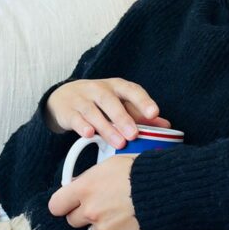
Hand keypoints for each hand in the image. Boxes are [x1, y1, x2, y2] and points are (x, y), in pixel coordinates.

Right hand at [45, 78, 169, 147]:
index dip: (143, 101)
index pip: (131, 90)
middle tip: (134, 134)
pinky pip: (75, 118)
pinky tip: (89, 134)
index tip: (154, 113)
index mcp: (116, 86)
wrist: (63, 98)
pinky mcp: (68, 111)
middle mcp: (99, 89)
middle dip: (123, 118)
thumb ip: (140, 115)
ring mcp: (81, 99)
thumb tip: (165, 126)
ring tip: (119, 142)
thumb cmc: (98, 102)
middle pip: (111, 101)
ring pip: (93, 112)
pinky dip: (82, 126)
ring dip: (106, 127)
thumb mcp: (119, 103)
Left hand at [48, 154, 143, 229]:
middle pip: (72, 220)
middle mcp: (91, 210)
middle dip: (82, 214)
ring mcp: (105, 227)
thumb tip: (80, 184)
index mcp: (85, 188)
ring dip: (101, 223)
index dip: (62, 203)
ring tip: (119, 210)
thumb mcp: (111, 164)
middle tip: (98, 204)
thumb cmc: (141, 171)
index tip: (68, 202)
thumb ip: (91, 177)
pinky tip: (131, 218)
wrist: (167, 190)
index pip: (56, 205)